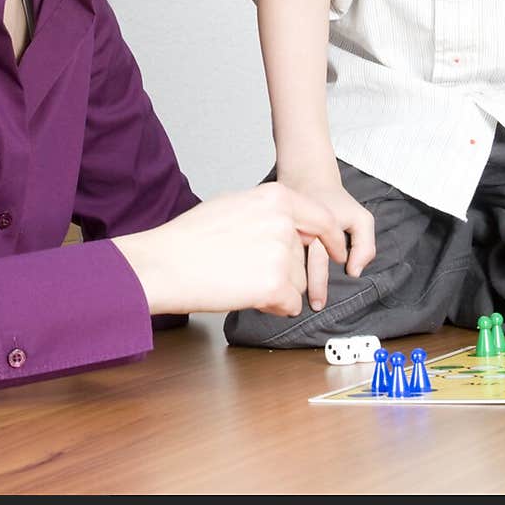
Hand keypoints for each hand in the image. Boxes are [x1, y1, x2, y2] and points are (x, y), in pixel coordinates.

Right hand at [113, 183, 347, 316]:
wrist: (166, 263)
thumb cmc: (191, 238)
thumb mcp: (234, 204)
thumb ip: (266, 211)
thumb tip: (286, 223)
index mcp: (276, 198)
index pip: (322, 218)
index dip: (332, 238)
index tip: (338, 251)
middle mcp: (284, 222)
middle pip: (304, 256)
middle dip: (285, 268)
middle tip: (249, 269)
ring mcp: (281, 254)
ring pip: (299, 282)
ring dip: (279, 288)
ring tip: (241, 279)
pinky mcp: (276, 285)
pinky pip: (291, 304)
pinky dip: (274, 307)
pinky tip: (247, 295)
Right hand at [277, 171, 375, 310]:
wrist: (305, 177)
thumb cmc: (335, 202)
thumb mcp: (361, 220)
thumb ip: (365, 246)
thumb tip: (354, 272)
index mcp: (319, 229)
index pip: (318, 262)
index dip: (318, 284)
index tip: (318, 303)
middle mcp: (298, 230)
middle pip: (297, 264)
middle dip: (301, 288)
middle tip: (304, 309)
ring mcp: (283, 229)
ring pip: (282, 258)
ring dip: (284, 278)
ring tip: (283, 301)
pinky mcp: (272, 230)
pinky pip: (273, 251)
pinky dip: (274, 265)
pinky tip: (270, 279)